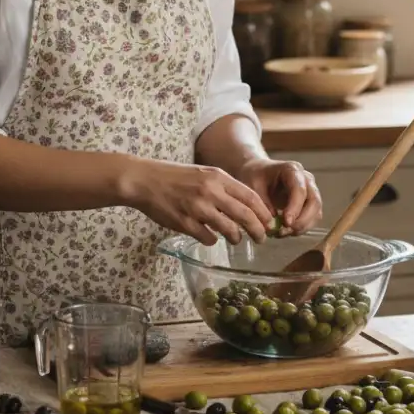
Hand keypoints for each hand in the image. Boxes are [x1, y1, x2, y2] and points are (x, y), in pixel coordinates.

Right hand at [123, 158, 274, 246]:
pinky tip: (211, 237)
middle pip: (245, 215)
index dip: (263, 213)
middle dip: (258, 230)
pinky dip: (213, 240)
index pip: (250, 197)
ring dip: (236, 237)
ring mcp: (197, 208)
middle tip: (262, 239)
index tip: (269, 222)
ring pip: (229, 229)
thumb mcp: (204, 173)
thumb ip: (223, 187)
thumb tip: (246, 206)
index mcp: (217, 177)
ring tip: (236, 239)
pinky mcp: (184, 223)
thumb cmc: (175, 177)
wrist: (145, 180)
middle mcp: (210, 191)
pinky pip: (208, 237)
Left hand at [236, 158, 321, 234]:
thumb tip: (271, 225)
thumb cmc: (255, 176)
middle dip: (302, 220)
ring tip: (282, 233)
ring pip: (316, 212)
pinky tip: (285, 232)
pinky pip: (312, 219)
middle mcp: (306, 179)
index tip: (286, 222)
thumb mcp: (252, 186)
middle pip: (314, 201)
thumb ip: (262, 204)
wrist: (258, 173)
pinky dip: (301, 229)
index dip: (295, 207)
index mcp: (292, 170)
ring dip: (302, 227)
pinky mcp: (309, 204)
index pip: (300, 189)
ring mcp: (310, 191)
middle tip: (285, 231)